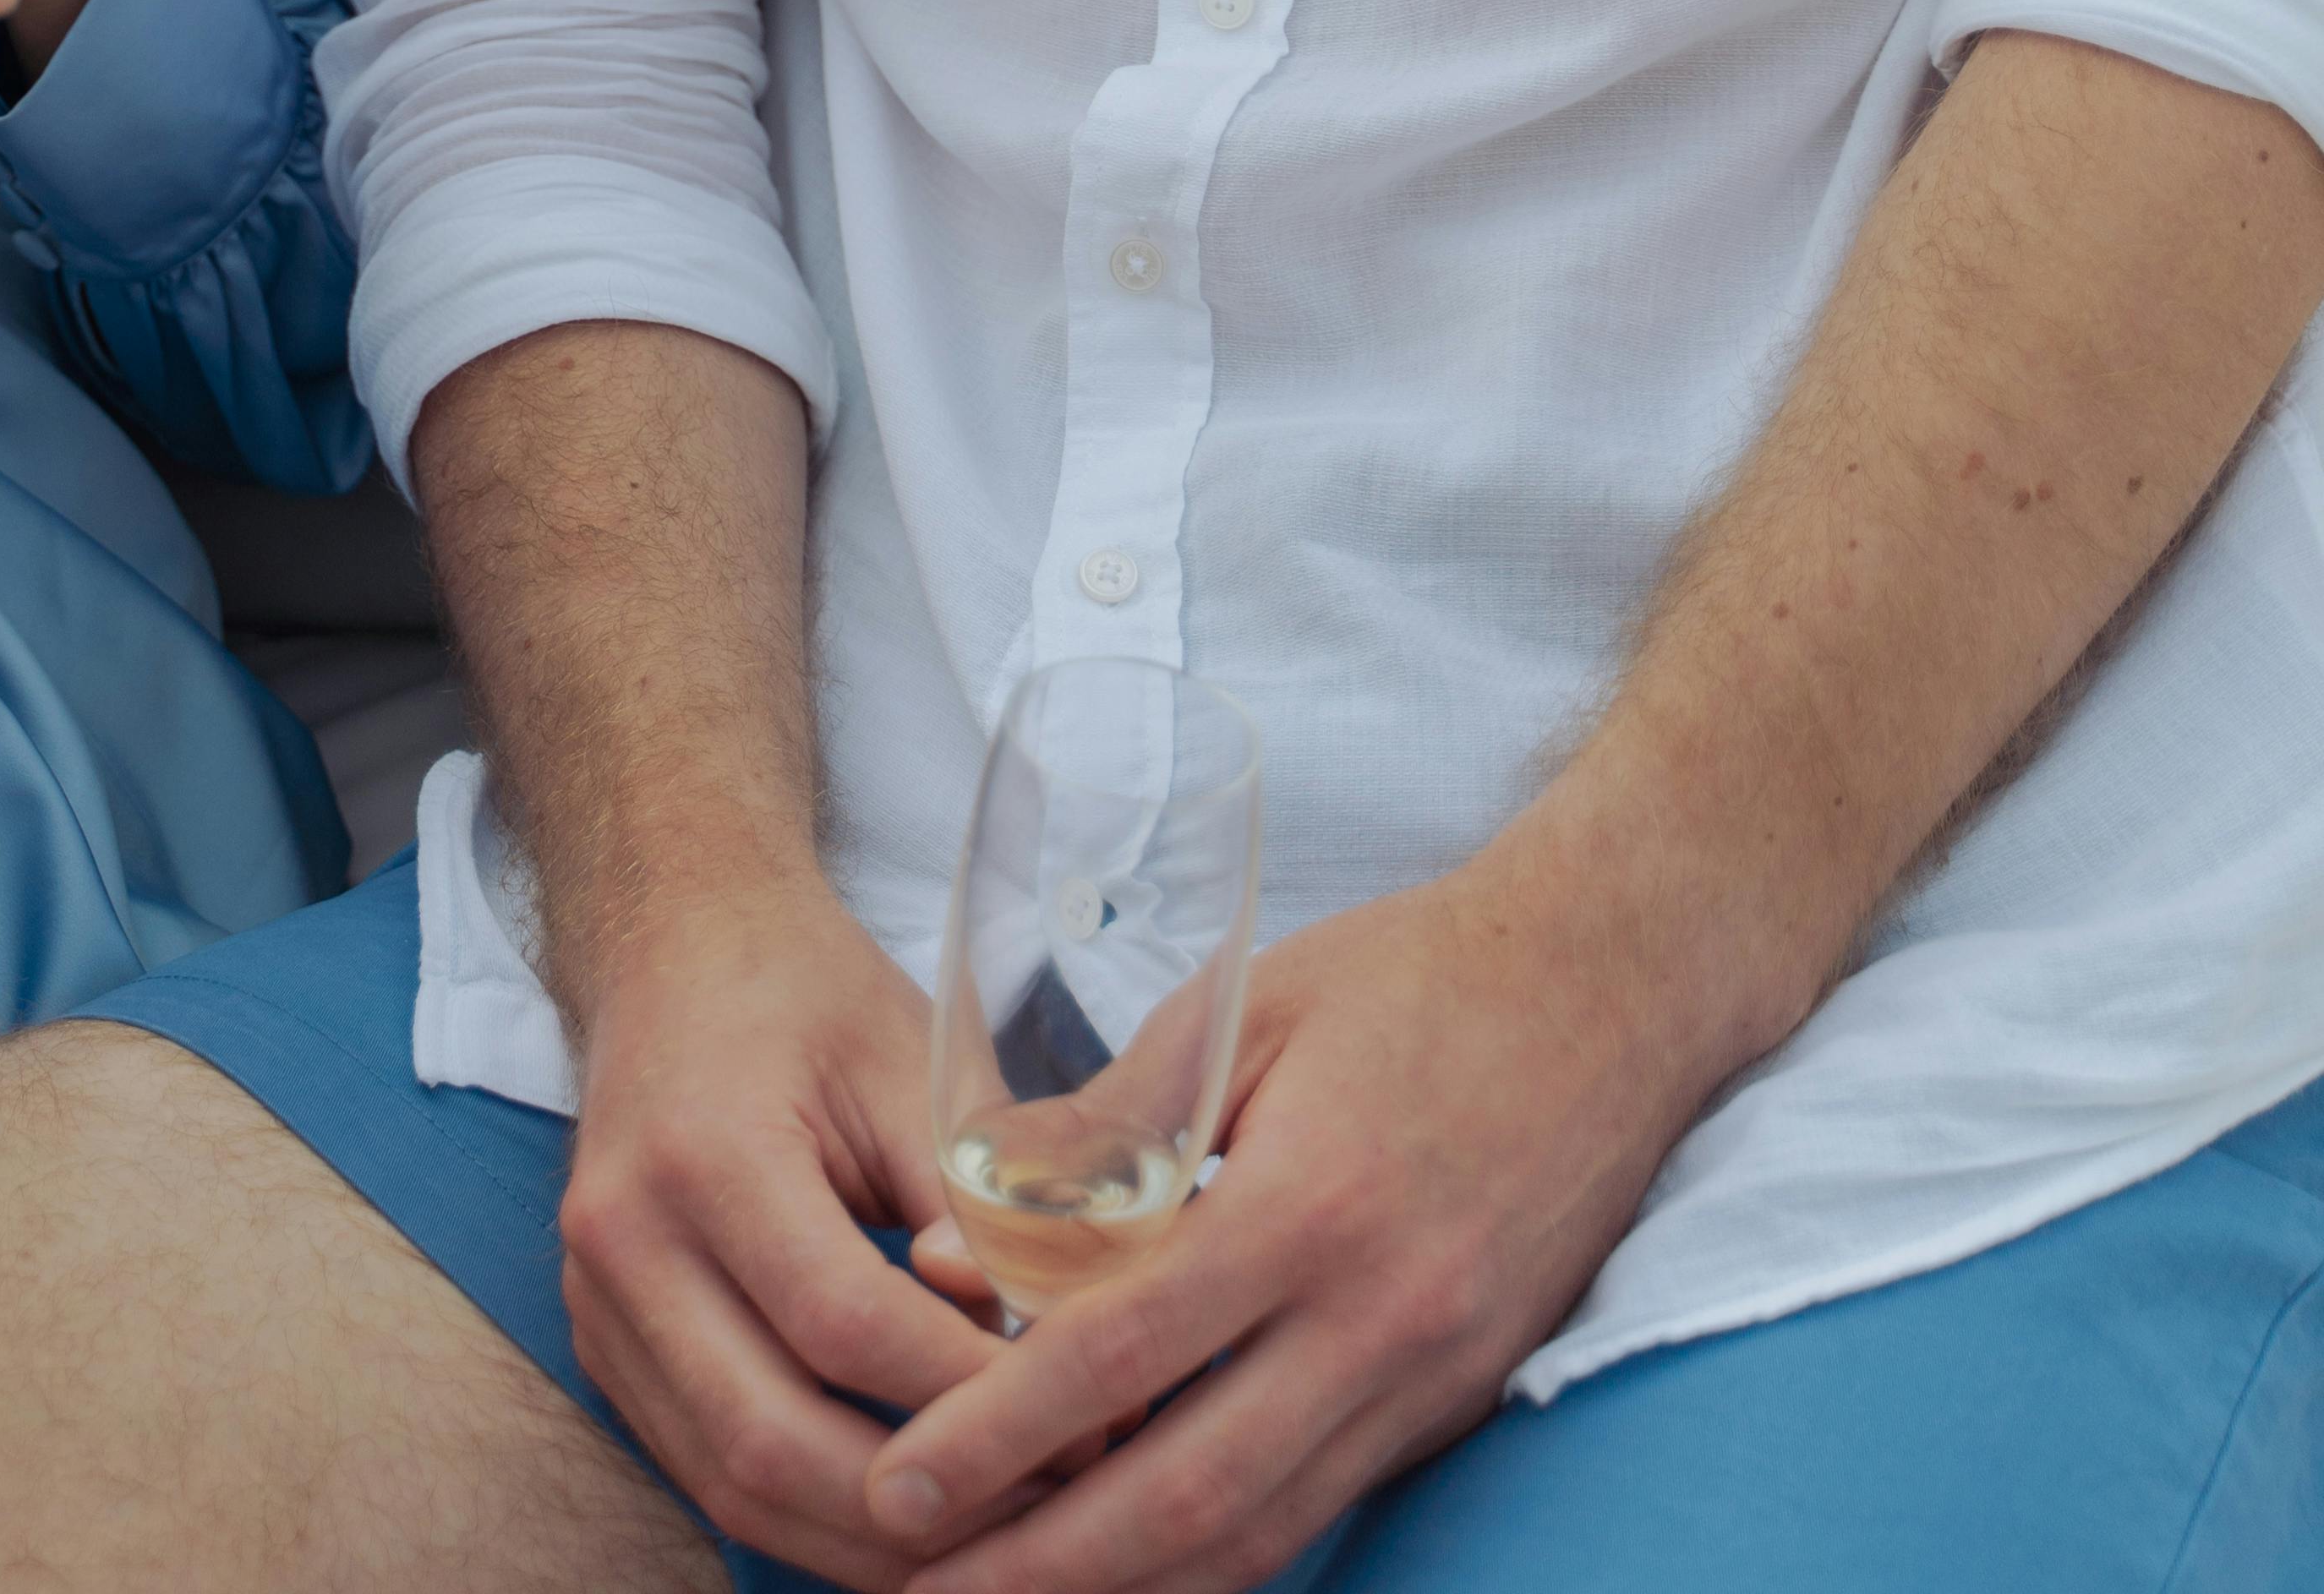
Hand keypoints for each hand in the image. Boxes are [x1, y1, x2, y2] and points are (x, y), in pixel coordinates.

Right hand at [557, 875, 1011, 1593]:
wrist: (673, 946)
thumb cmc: (806, 993)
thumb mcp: (913, 1062)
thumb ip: (974, 1206)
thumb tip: (1048, 1353)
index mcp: (703, 1148)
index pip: (843, 1323)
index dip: (963, 1393)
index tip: (1079, 1417)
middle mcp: (625, 1240)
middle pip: (771, 1439)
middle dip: (919, 1504)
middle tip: (1046, 1507)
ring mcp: (597, 1305)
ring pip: (731, 1485)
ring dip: (864, 1539)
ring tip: (990, 1535)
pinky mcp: (604, 1347)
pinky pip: (705, 1471)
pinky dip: (808, 1514)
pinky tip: (904, 1514)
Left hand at [859, 836, 1722, 1592]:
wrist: (1612, 985)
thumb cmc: (1410, 974)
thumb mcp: (1238, 1010)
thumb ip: (1100, 1136)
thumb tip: (959, 1251)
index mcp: (1308, 1204)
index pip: (1118, 1358)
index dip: (995, 1437)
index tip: (896, 1489)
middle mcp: (1379, 1321)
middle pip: (1185, 1498)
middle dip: (1044, 1567)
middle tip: (919, 1592)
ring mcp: (1431, 1379)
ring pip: (1259, 1536)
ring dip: (1123, 1589)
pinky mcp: (1460, 1403)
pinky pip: (1319, 1507)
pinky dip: (1217, 1554)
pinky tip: (1129, 1564)